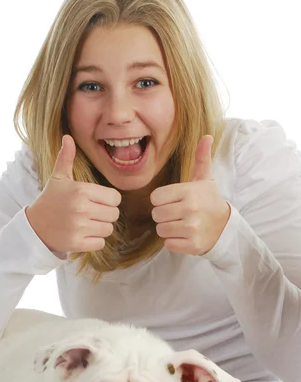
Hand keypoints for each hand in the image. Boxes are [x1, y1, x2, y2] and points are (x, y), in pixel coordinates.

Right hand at [25, 135, 120, 253]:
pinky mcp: (77, 243)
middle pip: (114, 214)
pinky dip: (94, 241)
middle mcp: (81, 208)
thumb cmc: (51, 200)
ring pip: (108, 229)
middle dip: (105, 215)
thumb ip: (66, 158)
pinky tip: (83, 235)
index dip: (109, 200)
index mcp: (81, 190)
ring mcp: (78, 227)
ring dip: (100, 228)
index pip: (115, 198)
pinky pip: (100, 243)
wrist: (34, 225)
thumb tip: (67, 137)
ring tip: (86, 224)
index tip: (97, 201)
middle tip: (91, 214)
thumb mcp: (58, 178)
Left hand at [150, 135, 229, 254]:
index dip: (161, 201)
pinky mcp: (192, 245)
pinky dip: (174, 242)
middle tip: (178, 214)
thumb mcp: (205, 179)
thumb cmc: (209, 200)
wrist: (225, 227)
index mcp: (189, 191)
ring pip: (161, 230)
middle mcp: (190, 209)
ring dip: (168, 229)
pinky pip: (168, 245)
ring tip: (182, 225)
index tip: (173, 201)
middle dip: (164, 215)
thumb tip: (207, 136)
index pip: (155, 198)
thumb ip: (201, 158)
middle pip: (156, 214)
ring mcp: (192, 228)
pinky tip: (185, 236)